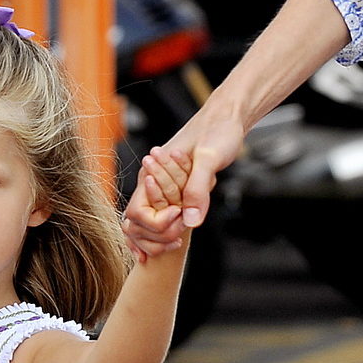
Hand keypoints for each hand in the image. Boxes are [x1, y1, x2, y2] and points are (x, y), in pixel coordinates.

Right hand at [122, 108, 245, 256]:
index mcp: (151, 173)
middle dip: (157, 237)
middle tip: (181, 237)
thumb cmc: (217, 131)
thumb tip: (191, 221)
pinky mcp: (170, 194)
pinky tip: (172, 245)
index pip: (136, 214)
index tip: (179, 216)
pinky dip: (160, 237)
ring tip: (178, 242)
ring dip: (157, 241)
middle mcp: (149, 185)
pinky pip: (156, 222)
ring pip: (143, 228)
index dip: (156, 224)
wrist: (226, 117)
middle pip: (136, 226)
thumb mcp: (210, 158)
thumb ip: (198, 188)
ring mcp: (158, 191)